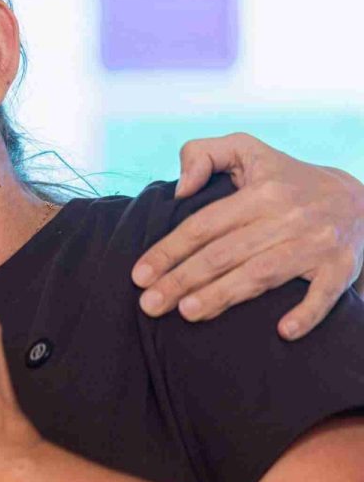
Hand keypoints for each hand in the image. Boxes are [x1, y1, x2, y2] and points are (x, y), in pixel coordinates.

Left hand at [132, 133, 363, 339]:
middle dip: (182, 280)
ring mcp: (316, 244)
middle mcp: (287, 217)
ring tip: (187, 313)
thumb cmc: (287, 177)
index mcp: (260, 192)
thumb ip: (203, 154)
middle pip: (224, 254)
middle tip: (150, 304)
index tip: (139, 274)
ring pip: (261, 274)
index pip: (203, 225)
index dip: (169, 250)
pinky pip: (323, 294)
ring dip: (224, 296)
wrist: (359, 200)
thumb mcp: (247, 150)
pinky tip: (282, 331)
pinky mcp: (341, 267)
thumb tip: (179, 189)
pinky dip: (306, 313)